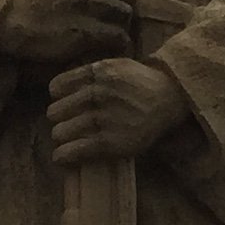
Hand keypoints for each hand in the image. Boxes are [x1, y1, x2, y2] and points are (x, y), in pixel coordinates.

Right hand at [0, 0, 136, 65]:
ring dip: (121, 29)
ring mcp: (85, 3)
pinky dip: (117, 44)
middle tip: (112, 24)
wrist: (19, 22)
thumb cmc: (48, 0)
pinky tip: (106, 46)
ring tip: (107, 35)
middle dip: (125, 12)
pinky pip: (118, 37)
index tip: (115, 4)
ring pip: (126, 16)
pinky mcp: (84, 30)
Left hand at [48, 59, 190, 164]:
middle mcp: (97, 94)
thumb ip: (91, 73)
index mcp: (95, 74)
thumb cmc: (141, 83)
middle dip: (58, 119)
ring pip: (61, 132)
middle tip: (66, 124)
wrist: (169, 99)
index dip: (57, 97)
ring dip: (61, 138)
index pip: (57, 87)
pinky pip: (76, 150)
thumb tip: (62, 87)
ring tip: (66, 141)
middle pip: (55, 111)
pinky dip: (63, 155)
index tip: (62, 103)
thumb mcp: (116, 66)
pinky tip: (60, 158)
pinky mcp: (109, 141)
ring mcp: (102, 118)